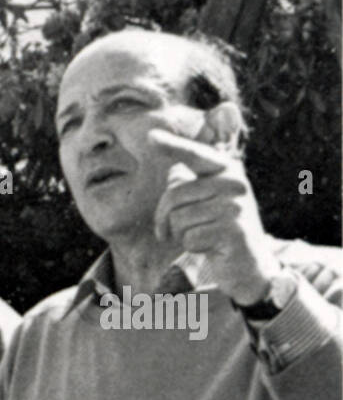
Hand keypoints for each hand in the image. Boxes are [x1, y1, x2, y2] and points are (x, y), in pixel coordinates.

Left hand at [148, 128, 278, 304]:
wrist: (250, 264)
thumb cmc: (219, 229)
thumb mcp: (206, 202)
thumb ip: (190, 186)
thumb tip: (172, 173)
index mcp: (226, 170)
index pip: (194, 155)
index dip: (172, 145)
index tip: (150, 135)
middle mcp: (234, 183)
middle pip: (173, 195)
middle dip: (163, 218)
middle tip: (167, 232)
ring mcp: (236, 206)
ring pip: (179, 220)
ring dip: (180, 234)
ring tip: (198, 236)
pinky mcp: (234, 231)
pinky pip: (190, 238)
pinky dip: (193, 247)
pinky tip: (210, 247)